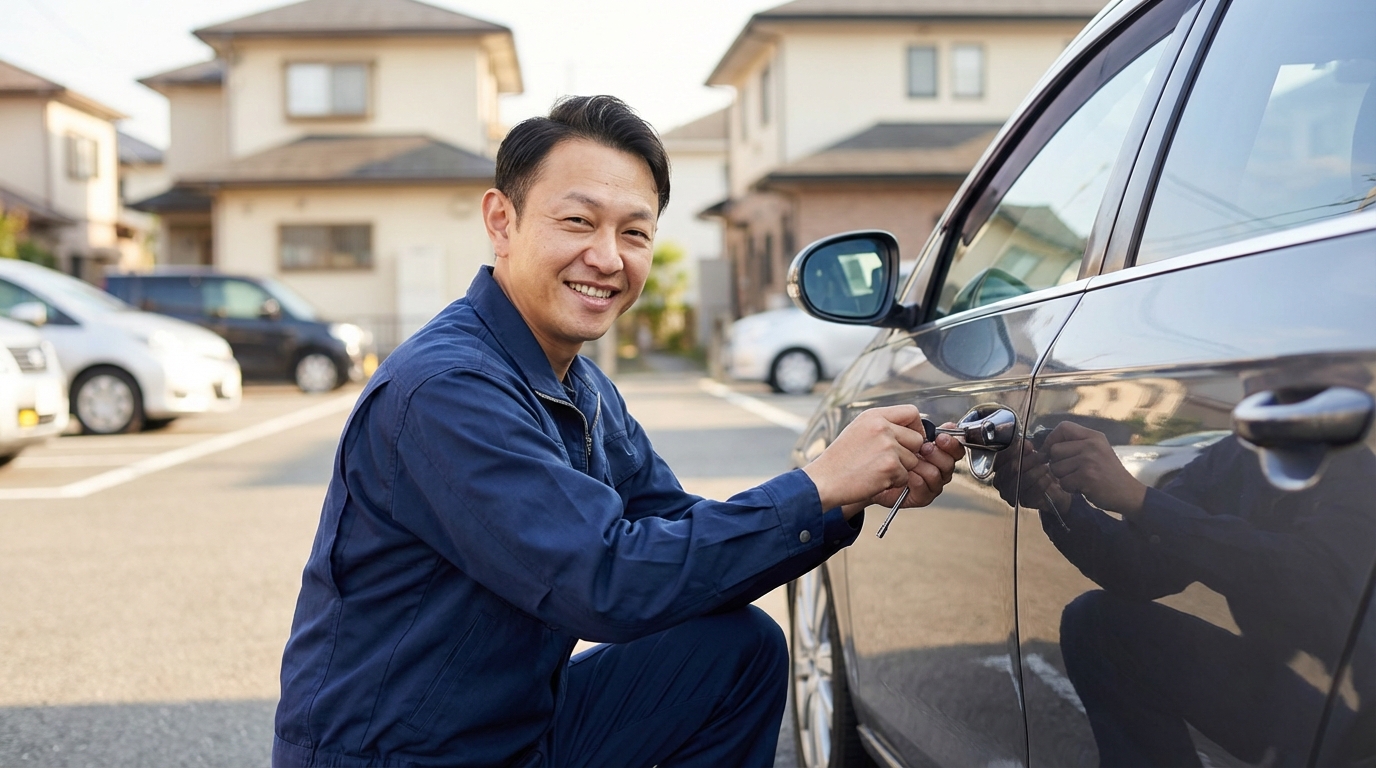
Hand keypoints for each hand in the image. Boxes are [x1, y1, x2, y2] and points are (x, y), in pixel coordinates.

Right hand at [803, 406, 926, 517]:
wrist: (825, 480)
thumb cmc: (840, 459)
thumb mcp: (858, 430)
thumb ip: (883, 426)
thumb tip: (911, 430)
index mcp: (874, 416)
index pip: (912, 412)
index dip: (916, 427)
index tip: (911, 438)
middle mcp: (882, 427)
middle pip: (917, 439)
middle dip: (909, 452)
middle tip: (889, 461)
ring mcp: (887, 446)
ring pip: (912, 460)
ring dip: (900, 469)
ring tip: (876, 470)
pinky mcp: (890, 466)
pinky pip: (905, 476)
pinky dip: (893, 482)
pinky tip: (874, 479)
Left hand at [864, 429, 964, 514]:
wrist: (863, 473)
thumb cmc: (879, 452)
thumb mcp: (893, 429)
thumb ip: (911, 421)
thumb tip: (924, 418)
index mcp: (936, 450)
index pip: (954, 447)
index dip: (952, 441)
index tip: (941, 436)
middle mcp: (937, 467)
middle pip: (950, 461)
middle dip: (938, 453)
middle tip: (924, 448)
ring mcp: (931, 483)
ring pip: (938, 473)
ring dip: (923, 466)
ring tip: (910, 462)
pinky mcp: (922, 496)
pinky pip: (925, 487)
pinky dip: (915, 479)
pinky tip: (905, 474)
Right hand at [992, 438, 1071, 512]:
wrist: (1052, 489)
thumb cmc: (1038, 469)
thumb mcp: (1030, 454)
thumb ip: (1025, 448)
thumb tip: (1026, 444)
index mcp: (998, 468)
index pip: (1000, 458)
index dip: (1014, 450)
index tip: (1027, 445)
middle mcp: (1000, 482)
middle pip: (1013, 468)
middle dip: (1030, 460)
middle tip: (1043, 456)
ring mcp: (1010, 494)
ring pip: (1023, 479)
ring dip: (1037, 471)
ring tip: (1046, 466)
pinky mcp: (1023, 502)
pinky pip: (1033, 490)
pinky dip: (1043, 482)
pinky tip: (1048, 479)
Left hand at [1041, 422, 1145, 516]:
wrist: (1128, 493)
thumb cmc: (1108, 472)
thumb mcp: (1097, 450)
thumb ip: (1077, 444)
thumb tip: (1047, 445)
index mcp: (1094, 436)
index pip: (1064, 427)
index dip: (1052, 439)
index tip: (1050, 451)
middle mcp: (1091, 445)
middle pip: (1055, 450)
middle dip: (1057, 463)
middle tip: (1071, 471)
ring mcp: (1089, 460)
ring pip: (1056, 467)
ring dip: (1063, 477)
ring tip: (1079, 479)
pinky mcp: (1086, 477)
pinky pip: (1063, 482)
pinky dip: (1069, 488)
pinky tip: (1082, 487)